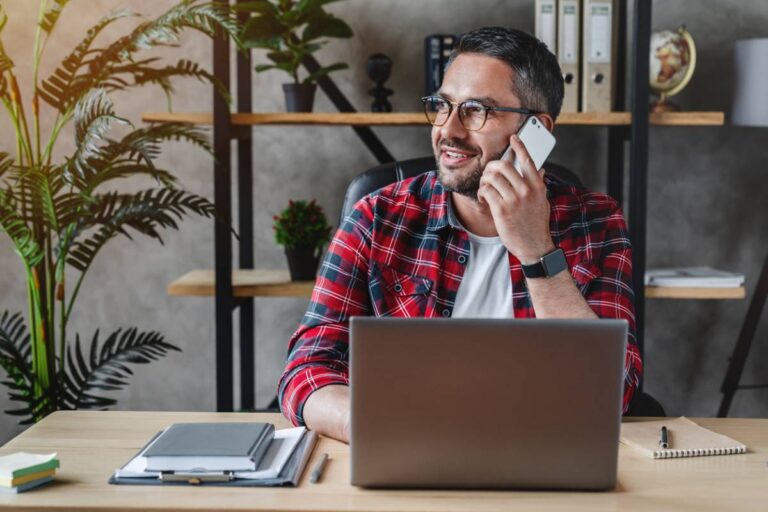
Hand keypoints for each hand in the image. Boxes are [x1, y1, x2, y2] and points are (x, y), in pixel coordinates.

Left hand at [477, 133, 554, 263]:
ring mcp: (514, 200)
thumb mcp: (542, 202)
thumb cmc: (536, 224)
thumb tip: (540, 169)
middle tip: (488, 172)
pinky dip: (481, 192)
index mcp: (537, 186)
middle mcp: (527, 191)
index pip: (528, 160)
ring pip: (492, 177)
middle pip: (504, 166)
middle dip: (492, 166)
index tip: (513, 138)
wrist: (534, 246)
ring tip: (485, 187)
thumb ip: (539, 185)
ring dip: (484, 180)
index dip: (519, 146)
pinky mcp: (502, 210)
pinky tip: (483, 198)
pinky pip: (486, 191)